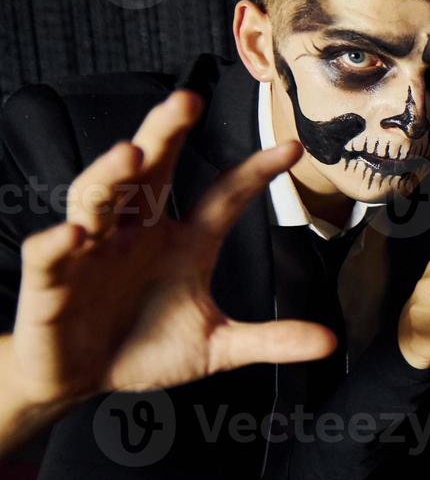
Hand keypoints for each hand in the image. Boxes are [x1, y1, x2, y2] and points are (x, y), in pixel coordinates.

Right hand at [8, 90, 337, 406]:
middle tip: (187, 100)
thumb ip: (270, 340)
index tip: (294, 147)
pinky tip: (74, 234)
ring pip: (97, 198)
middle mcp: (138, 233)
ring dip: (110, 174)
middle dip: (166, 134)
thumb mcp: (216, 347)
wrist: (81, 379)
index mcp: (183, 241)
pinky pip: (50, 255)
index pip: (225, 196)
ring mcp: (93, 251)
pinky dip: (58, 242)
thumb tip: (329, 341)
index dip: (256, 172)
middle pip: (151, 171)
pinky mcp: (52, 281)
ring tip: (130, 155)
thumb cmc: (145, 348)